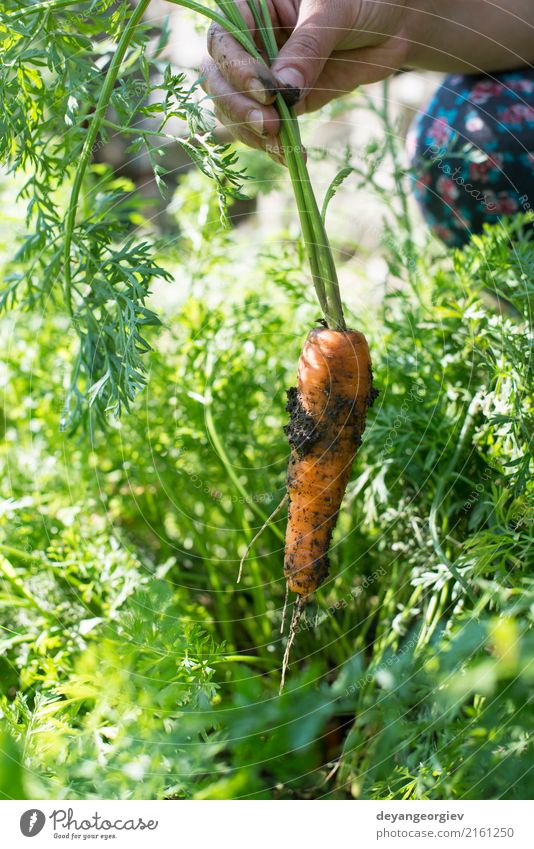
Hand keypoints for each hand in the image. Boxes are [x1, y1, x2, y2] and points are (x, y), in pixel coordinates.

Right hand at [200, 0, 410, 157]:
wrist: (394, 23)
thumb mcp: (334, 11)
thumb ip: (307, 48)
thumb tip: (282, 91)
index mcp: (251, 8)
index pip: (223, 41)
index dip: (237, 69)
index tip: (266, 92)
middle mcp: (249, 42)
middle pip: (219, 80)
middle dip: (238, 108)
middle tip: (268, 126)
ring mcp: (262, 76)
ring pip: (234, 110)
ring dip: (251, 133)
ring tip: (281, 146)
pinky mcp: (282, 104)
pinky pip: (264, 129)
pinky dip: (273, 147)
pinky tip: (290, 156)